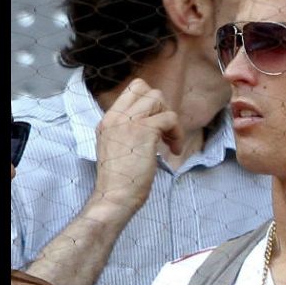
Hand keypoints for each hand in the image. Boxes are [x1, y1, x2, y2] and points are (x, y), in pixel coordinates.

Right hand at [92, 78, 184, 212]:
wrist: (115, 196)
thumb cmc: (119, 180)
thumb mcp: (117, 147)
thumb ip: (128, 132)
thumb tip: (153, 124)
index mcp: (108, 120)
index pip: (131, 91)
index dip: (150, 103)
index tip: (155, 124)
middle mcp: (115, 117)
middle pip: (144, 88)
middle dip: (160, 106)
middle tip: (163, 130)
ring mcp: (128, 122)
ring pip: (158, 99)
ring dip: (170, 119)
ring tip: (170, 141)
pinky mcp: (144, 131)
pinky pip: (170, 118)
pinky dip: (178, 134)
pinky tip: (174, 150)